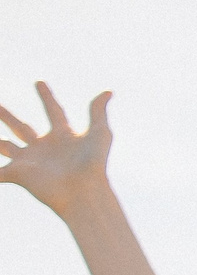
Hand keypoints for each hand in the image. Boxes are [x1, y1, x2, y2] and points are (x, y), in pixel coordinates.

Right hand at [0, 83, 114, 215]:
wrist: (83, 192)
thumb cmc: (94, 164)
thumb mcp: (100, 133)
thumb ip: (98, 111)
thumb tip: (108, 91)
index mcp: (63, 136)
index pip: (53, 111)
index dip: (46, 97)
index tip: (39, 82)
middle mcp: (44, 147)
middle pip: (21, 127)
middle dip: (7, 116)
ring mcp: (30, 161)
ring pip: (4, 146)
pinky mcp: (18, 174)